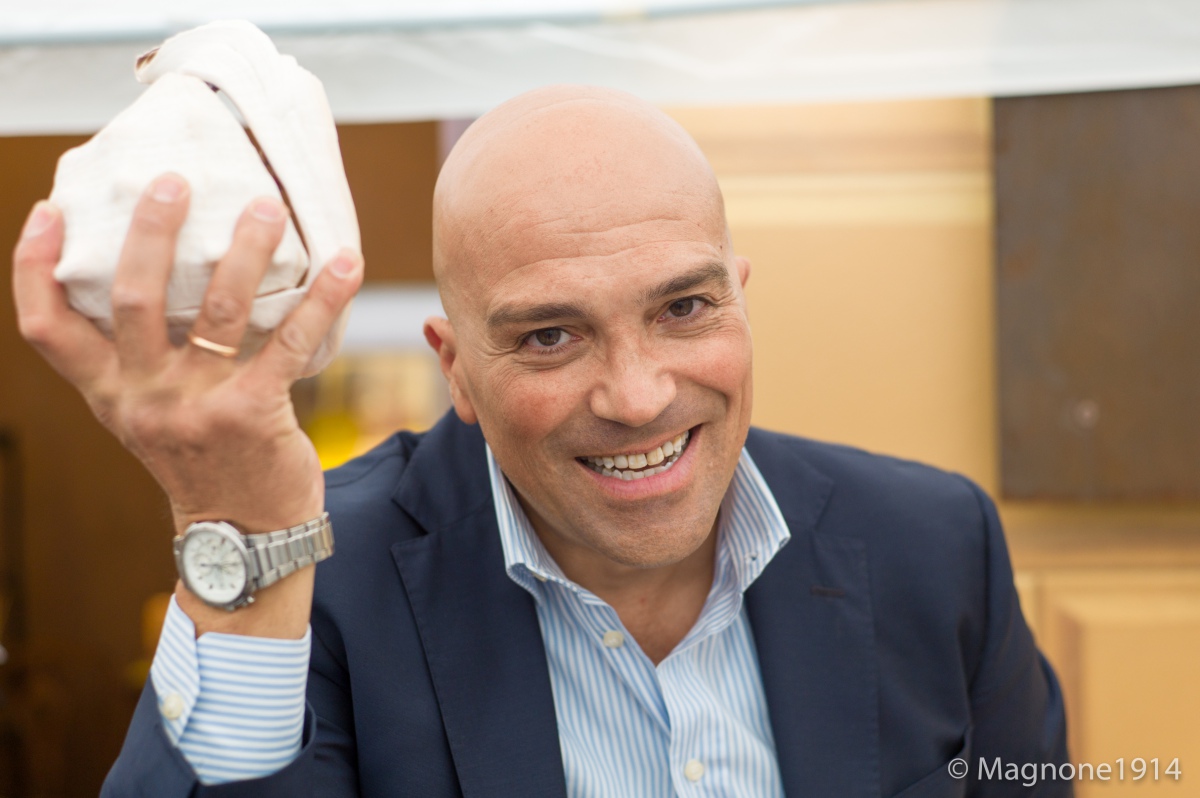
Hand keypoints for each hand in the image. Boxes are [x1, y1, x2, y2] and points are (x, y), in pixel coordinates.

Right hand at [12, 173, 362, 635]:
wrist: (242, 537)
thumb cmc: (202, 462)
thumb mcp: (150, 417)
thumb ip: (143, 363)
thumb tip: (164, 276)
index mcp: (109, 394)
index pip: (46, 328)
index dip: (36, 268)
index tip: (50, 213)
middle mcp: (143, 397)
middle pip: (131, 299)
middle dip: (150, 233)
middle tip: (173, 181)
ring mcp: (196, 406)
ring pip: (215, 310)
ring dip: (245, 250)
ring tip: (267, 206)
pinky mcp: (253, 414)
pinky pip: (289, 343)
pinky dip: (322, 299)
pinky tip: (347, 264)